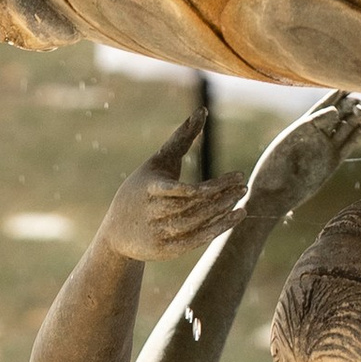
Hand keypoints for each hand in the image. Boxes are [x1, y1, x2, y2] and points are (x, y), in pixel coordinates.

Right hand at [98, 110, 240, 263]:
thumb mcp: (159, 162)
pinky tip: (235, 216)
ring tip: (242, 198)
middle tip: (244, 184)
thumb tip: (202, 110)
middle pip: (194, 207)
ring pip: (196, 224)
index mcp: (150, 188)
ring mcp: (158, 234)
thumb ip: (181, 138)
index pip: (183, 190)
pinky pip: (196, 241)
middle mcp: (153, 213)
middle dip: (221, 197)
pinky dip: (217, 229)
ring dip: (222, 213)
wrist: (116, 232)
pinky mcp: (166, 251)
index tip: (237, 175)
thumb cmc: (142, 188)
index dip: (212, 186)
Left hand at [243, 90, 360, 215]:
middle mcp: (318, 134)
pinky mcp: (335, 160)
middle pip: (340, 113)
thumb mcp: (290, 140)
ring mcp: (327, 147)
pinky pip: (351, 141)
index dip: (337, 93)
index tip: (349, 81)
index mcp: (305, 125)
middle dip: (352, 103)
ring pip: (349, 125)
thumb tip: (336, 111)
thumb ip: (313, 124)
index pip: (324, 104)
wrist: (273, 195)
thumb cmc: (274, 167)